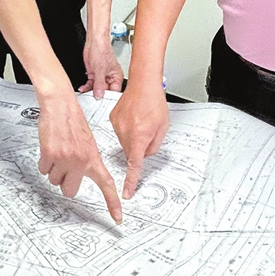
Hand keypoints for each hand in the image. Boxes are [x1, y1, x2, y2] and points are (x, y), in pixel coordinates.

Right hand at [37, 90, 122, 223]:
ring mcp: (64, 159)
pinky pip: (44, 170)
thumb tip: (83, 174)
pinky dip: (45, 163)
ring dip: (54, 170)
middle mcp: (80, 161)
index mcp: (93, 158)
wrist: (60, 106)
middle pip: (69, 190)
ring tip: (58, 152)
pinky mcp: (49, 155)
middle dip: (65, 182)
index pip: (106, 184)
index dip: (112, 203)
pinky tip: (50, 149)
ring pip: (54, 180)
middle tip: (66, 168)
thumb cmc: (74, 122)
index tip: (117, 218)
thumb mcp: (88, 143)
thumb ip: (87, 160)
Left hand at [80, 37, 123, 97]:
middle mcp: (110, 78)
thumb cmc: (102, 50)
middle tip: (92, 100)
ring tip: (86, 94)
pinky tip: (83, 88)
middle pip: (105, 92)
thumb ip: (99, 84)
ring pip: (96, 89)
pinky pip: (90, 84)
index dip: (108, 98)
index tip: (102, 103)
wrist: (94, 42)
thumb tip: (99, 96)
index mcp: (117, 77)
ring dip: (90, 91)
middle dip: (98, 95)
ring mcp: (101, 77)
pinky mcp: (94, 75)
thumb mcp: (100, 70)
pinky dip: (86, 87)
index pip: (114, 92)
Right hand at [109, 79, 168, 198]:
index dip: (130, 181)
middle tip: (147, 131)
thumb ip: (153, 146)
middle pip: (130, 151)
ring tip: (141, 120)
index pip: (134, 165)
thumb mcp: (162, 128)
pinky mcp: (113, 119)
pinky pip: (120, 131)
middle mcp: (126, 133)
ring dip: (132, 136)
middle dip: (138, 147)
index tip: (127, 192)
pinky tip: (133, 116)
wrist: (143, 83)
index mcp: (139, 137)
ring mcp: (117, 125)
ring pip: (125, 141)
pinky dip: (127, 127)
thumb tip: (145, 154)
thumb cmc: (154, 103)